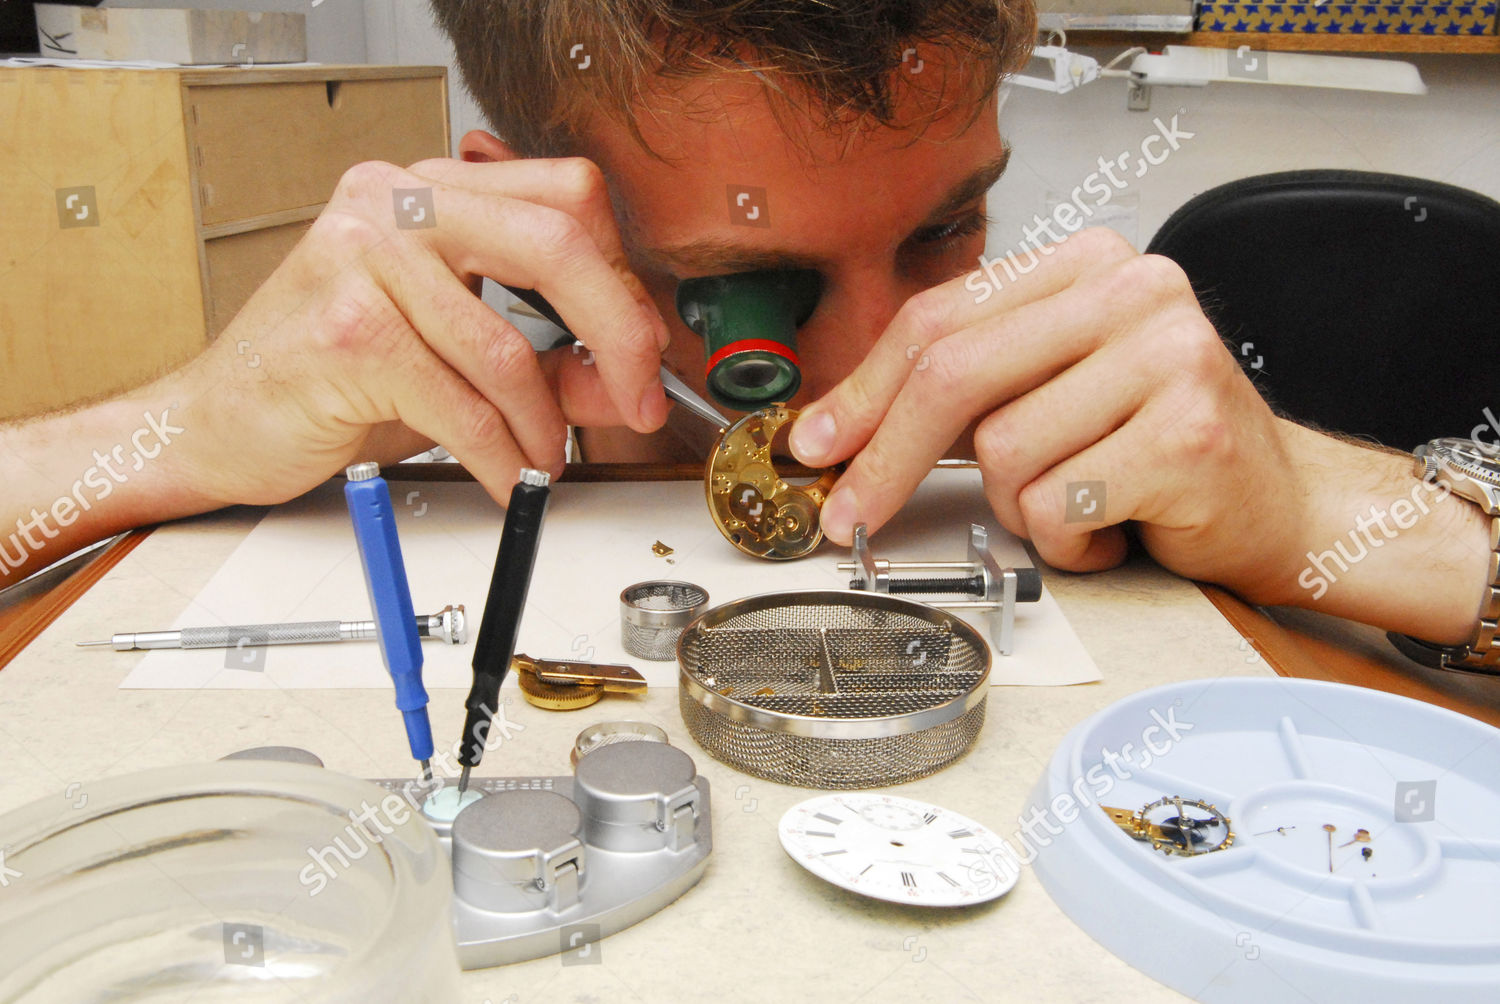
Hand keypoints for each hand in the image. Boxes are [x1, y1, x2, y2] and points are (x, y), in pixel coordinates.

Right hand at [168, 150, 669, 507]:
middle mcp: (394, 201)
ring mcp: (363, 258)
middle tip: (640, 400)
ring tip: (547, 460)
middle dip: (619, 334)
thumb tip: (625, 377)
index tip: (643, 346)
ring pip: (509, 349)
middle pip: (558, 242)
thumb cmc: (333, 378)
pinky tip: (510, 479)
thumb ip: (545, 356)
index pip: (566, 198)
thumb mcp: (454, 356)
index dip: (621, 277)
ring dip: (547, 426)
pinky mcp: (348, 332)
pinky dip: (504, 459)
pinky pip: (464, 407)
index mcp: (430, 188)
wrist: (220, 422)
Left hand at [788, 227, 1317, 603]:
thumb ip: (971, 384)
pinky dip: (1067, 545)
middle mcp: (1132, 289)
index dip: (862, 390)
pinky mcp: (1188, 432)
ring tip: (1078, 505)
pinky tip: (1112, 530)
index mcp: (1087, 263)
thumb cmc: (1157, 446)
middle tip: (850, 517)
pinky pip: (1056, 507)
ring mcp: (1168, 354)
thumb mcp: (1056, 388)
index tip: (818, 444)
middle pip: (954, 375)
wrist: (1280, 499)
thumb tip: (843, 426)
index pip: (940, 318)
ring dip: (1021, 510)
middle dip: (884, 460)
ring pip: (1002, 454)